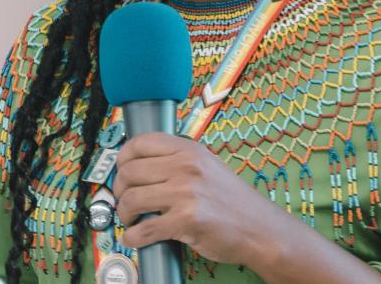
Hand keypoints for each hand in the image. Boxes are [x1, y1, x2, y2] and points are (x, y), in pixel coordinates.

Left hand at [112, 132, 288, 266]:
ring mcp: (185, 193)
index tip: (121, 171)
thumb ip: (176, 160)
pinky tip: (135, 238)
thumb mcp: (207, 165)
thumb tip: (138, 165)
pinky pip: (143, 229)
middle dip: (119, 189)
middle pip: (129, 172)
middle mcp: (185, 167)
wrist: (261, 230)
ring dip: (124, 213)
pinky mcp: (185, 221)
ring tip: (131, 219)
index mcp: (188, 150)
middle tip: (124, 200)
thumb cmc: (233, 201)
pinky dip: (132, 237)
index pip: (139, 143)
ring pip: (131, 199)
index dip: (122, 159)